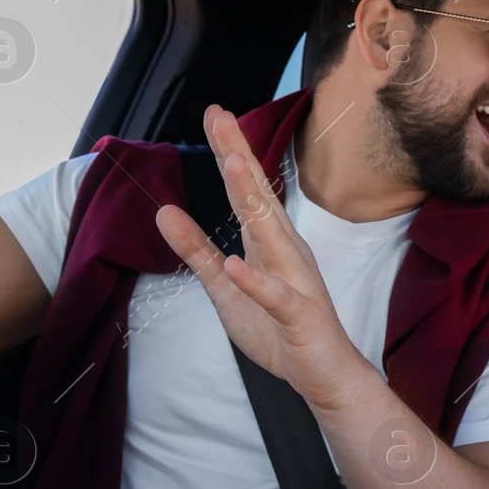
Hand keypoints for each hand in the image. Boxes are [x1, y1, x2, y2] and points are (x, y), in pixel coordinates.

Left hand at [154, 105, 356, 413]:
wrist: (325, 374)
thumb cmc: (279, 330)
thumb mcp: (225, 288)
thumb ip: (197, 251)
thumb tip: (163, 211)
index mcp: (269, 243)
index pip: (246, 191)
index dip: (229, 153)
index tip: (214, 114)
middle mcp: (286, 251)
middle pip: (259, 197)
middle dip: (239, 156)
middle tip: (220, 116)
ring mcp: (296, 281)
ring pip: (272, 235)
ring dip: (252, 200)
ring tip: (233, 165)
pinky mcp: (300, 315)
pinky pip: (277, 296)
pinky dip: (258, 281)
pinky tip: (238, 265)